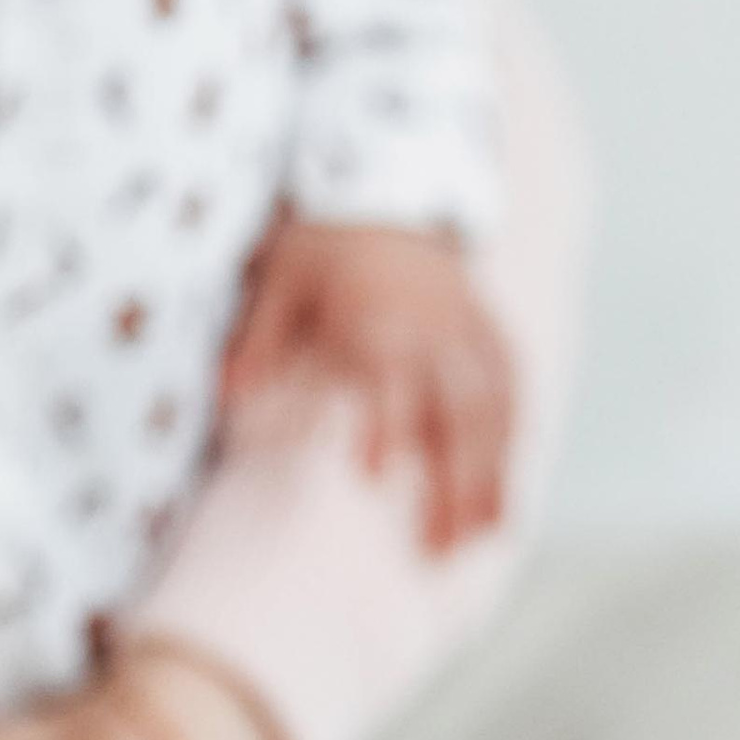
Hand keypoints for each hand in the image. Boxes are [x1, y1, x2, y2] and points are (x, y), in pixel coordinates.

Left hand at [222, 215, 513, 550]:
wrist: (392, 189)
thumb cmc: (328, 245)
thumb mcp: (283, 276)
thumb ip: (260, 337)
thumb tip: (225, 395)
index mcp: (382, 313)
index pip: (388, 373)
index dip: (384, 422)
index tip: (372, 476)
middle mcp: (436, 327)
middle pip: (455, 408)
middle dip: (453, 479)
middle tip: (439, 550)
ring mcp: (472, 332)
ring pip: (492, 410)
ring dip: (491, 476)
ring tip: (481, 539)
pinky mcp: (495, 335)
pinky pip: (513, 394)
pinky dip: (514, 445)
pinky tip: (505, 498)